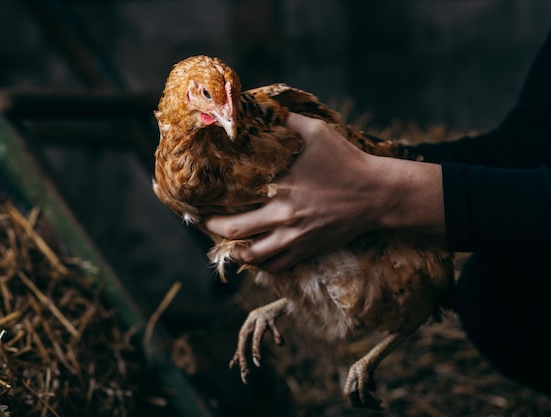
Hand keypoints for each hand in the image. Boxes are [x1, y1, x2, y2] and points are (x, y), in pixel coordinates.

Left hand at [205, 113, 444, 272]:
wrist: (377, 194)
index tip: (195, 199)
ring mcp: (295, 236)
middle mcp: (283, 214)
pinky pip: (276, 266)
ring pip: (252, 256)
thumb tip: (262, 110)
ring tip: (225, 244)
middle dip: (212, 228)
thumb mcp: (316, 132)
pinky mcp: (307, 249)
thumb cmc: (346, 161)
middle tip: (201, 222)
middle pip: (234, 231)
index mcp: (280, 185)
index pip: (232, 197)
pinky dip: (260, 265)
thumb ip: (286, 122)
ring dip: (233, 252)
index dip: (208, 201)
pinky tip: (254, 258)